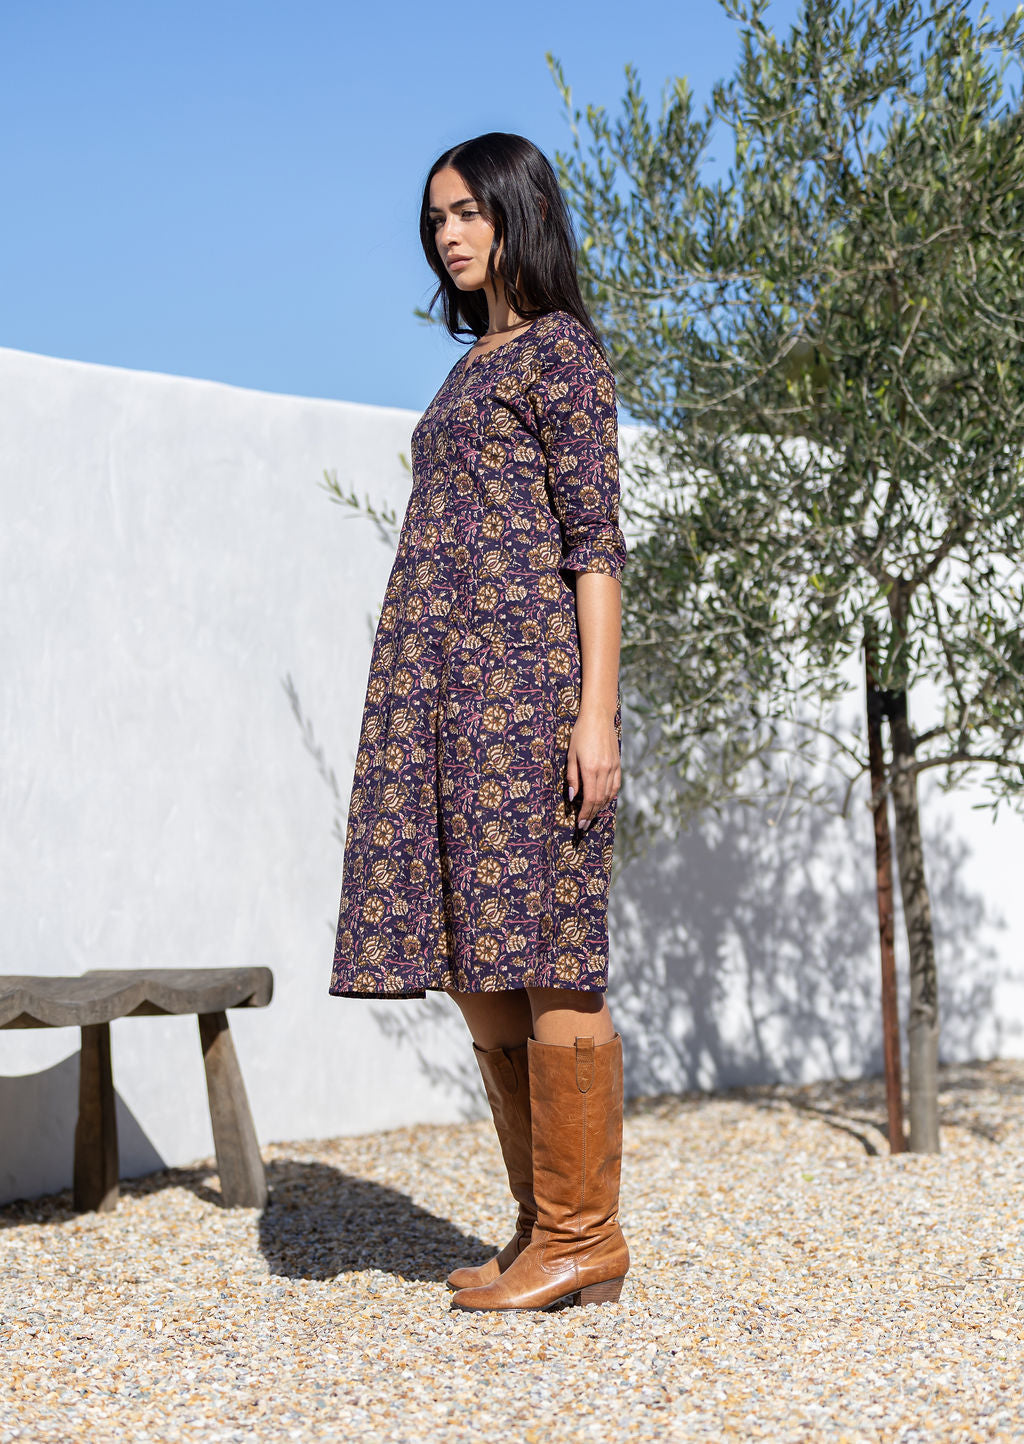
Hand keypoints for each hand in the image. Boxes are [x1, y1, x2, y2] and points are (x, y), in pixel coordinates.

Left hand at [566, 705, 620, 827]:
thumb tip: (572, 796)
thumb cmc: (580, 734)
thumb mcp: (571, 755)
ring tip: (591, 814)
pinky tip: (603, 801)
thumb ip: (572, 777)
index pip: (589, 798)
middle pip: (599, 800)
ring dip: (600, 807)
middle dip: (591, 814)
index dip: (585, 813)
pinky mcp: (618, 764)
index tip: (580, 823)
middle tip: (584, 824)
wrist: (598, 717)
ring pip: (609, 794)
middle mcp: (604, 770)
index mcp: (591, 769)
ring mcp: (613, 767)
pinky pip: (616, 785)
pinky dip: (610, 796)